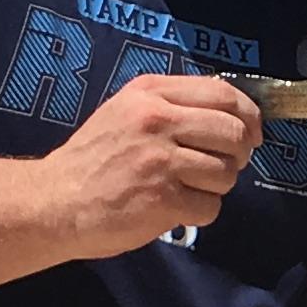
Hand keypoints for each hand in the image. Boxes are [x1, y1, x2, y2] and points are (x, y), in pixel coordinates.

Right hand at [46, 73, 261, 255]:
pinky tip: (174, 209)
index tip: (252, 133)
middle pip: (234, 132)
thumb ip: (172, 105)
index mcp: (150, 93)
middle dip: (239, 154)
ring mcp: (160, 160)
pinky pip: (210, 206)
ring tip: (186, 188)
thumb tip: (231, 114)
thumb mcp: (126, 112)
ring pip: (227, 172)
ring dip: (216, 187)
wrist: (54, 201)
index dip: (248, 116)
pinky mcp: (162, 198)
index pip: (223, 94)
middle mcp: (157, 120)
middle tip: (222, 167)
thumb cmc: (94, 159)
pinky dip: (199, 213)